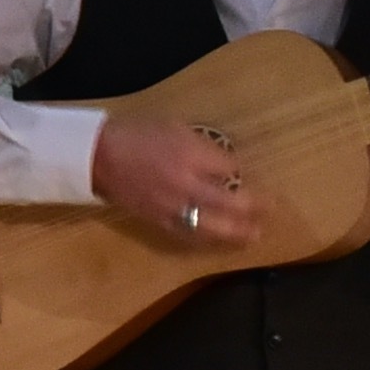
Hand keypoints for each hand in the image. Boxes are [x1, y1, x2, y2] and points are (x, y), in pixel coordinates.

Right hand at [90, 104, 261, 246]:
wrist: (98, 158)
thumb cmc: (136, 135)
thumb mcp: (174, 127)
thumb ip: (203, 146)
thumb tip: (225, 162)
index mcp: (189, 155)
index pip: (229, 167)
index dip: (241, 171)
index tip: (246, 172)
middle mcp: (185, 184)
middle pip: (229, 202)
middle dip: (253, 207)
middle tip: (270, 210)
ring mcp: (173, 207)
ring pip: (212, 226)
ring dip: (236, 232)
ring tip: (253, 235)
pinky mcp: (159, 222)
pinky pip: (190, 235)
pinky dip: (209, 239)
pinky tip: (221, 241)